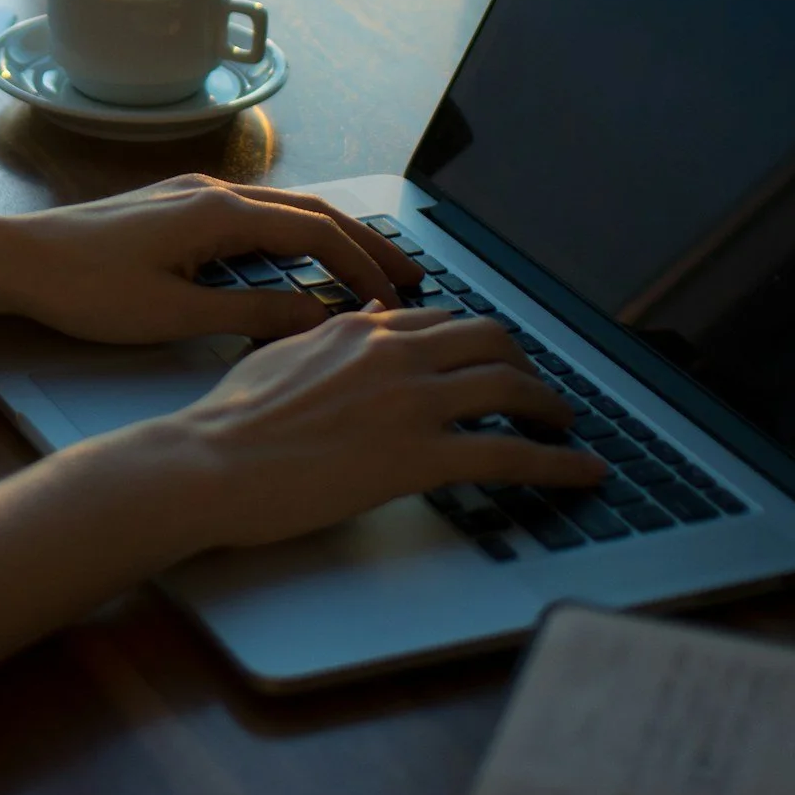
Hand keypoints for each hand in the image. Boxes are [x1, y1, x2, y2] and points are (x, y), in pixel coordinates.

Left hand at [0, 174, 426, 345]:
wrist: (16, 258)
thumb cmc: (84, 288)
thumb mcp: (173, 315)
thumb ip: (250, 315)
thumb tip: (318, 318)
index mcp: (219, 213)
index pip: (316, 233)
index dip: (363, 267)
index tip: (396, 302)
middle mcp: (213, 191)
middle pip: (311, 211)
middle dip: (365, 242)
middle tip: (411, 275)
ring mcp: (192, 194)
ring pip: (283, 209)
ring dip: (330, 236)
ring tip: (367, 269)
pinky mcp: (173, 206)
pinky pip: (253, 214)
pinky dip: (292, 235)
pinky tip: (298, 262)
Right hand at [139, 306, 608, 549]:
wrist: (210, 463)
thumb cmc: (229, 420)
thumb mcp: (279, 354)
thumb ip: (329, 338)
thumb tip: (362, 320)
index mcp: (360, 330)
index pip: (442, 321)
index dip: (479, 342)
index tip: (493, 360)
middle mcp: (394, 353)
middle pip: (491, 341)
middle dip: (526, 364)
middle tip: (538, 391)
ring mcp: (411, 403)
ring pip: (511, 387)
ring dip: (551, 408)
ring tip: (567, 427)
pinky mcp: (419, 456)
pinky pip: (510, 454)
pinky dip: (559, 464)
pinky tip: (584, 474)